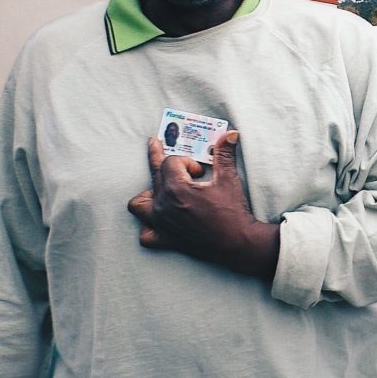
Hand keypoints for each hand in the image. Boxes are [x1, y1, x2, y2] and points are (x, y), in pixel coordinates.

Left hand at [127, 131, 278, 277]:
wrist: (237, 244)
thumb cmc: (233, 212)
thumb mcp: (229, 179)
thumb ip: (225, 154)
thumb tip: (230, 133)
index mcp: (176, 188)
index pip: (171, 162)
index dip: (187, 161)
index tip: (200, 171)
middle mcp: (164, 205)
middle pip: (155, 175)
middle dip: (162, 161)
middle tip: (156, 144)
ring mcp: (162, 223)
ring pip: (139, 204)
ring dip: (148, 195)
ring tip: (157, 190)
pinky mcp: (166, 239)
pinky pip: (145, 234)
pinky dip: (149, 226)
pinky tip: (158, 221)